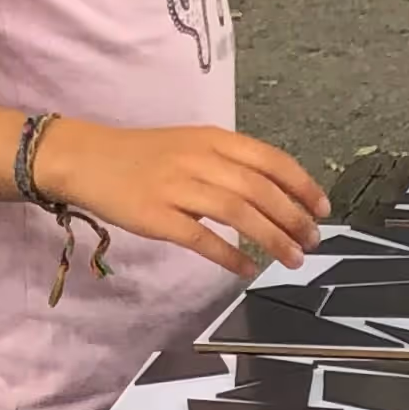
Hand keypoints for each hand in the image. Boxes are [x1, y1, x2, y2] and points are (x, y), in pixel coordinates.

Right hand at [35, 120, 329, 277]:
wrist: (86, 158)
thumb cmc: (143, 157)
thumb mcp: (191, 147)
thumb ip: (229, 166)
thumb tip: (272, 196)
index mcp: (212, 139)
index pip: (268, 159)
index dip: (301, 184)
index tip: (322, 208)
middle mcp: (199, 159)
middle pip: (259, 189)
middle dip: (293, 218)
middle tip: (313, 242)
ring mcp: (178, 186)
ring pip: (238, 213)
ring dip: (271, 238)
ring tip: (292, 259)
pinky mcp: (159, 216)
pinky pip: (202, 238)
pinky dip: (230, 256)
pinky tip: (248, 270)